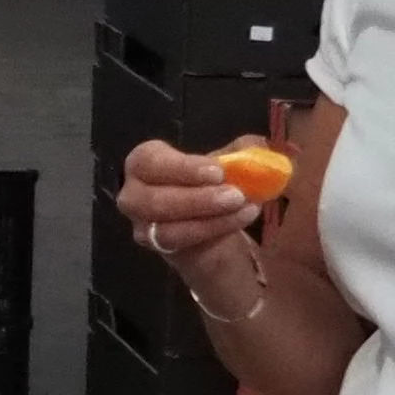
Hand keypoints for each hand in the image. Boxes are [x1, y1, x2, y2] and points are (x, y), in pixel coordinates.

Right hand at [115, 138, 266, 284]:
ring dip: (207, 218)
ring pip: (164, 228)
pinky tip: (241, 219)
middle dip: (197, 198)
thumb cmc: (213, 184)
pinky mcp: (158, 248)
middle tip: (235, 195)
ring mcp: (142, 226)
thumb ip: (240, 153)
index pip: (149, 161)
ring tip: (244, 207)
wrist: (215, 225)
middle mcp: (134, 194)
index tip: (218, 172)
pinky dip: (212, 231)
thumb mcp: (227, 163)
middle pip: (152, 199)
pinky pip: (179, 245)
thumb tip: (259, 146)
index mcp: (144, 163)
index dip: (181, 167)